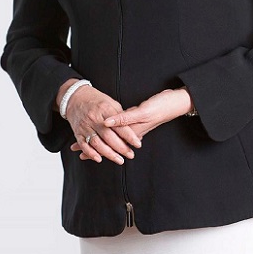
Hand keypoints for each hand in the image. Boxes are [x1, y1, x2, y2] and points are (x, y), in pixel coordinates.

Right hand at [65, 84, 142, 164]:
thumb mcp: (110, 102)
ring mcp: (85, 126)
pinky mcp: (78, 132)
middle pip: (109, 136)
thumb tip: (130, 129)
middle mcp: (94, 118)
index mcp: (105, 109)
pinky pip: (84, 145)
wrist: (75, 96)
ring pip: (97, 143)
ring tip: (119, 160)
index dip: (129, 136)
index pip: (119, 125)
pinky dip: (91, 153)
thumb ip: (120, 115)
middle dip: (121, 148)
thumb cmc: (96, 100)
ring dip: (109, 154)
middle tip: (130, 155)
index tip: (138, 144)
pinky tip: (99, 158)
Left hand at [70, 89, 191, 160]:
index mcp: (130, 130)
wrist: (176, 102)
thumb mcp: (143, 111)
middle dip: (92, 146)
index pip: (107, 141)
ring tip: (86, 145)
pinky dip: (110, 131)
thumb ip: (124, 118)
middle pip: (108, 142)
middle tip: (76, 151)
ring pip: (112, 137)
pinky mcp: (137, 120)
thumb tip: (106, 123)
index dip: (92, 145)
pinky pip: (119, 129)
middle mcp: (131, 131)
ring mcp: (134, 127)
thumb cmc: (161, 105)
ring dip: (99, 141)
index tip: (78, 150)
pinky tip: (106, 130)